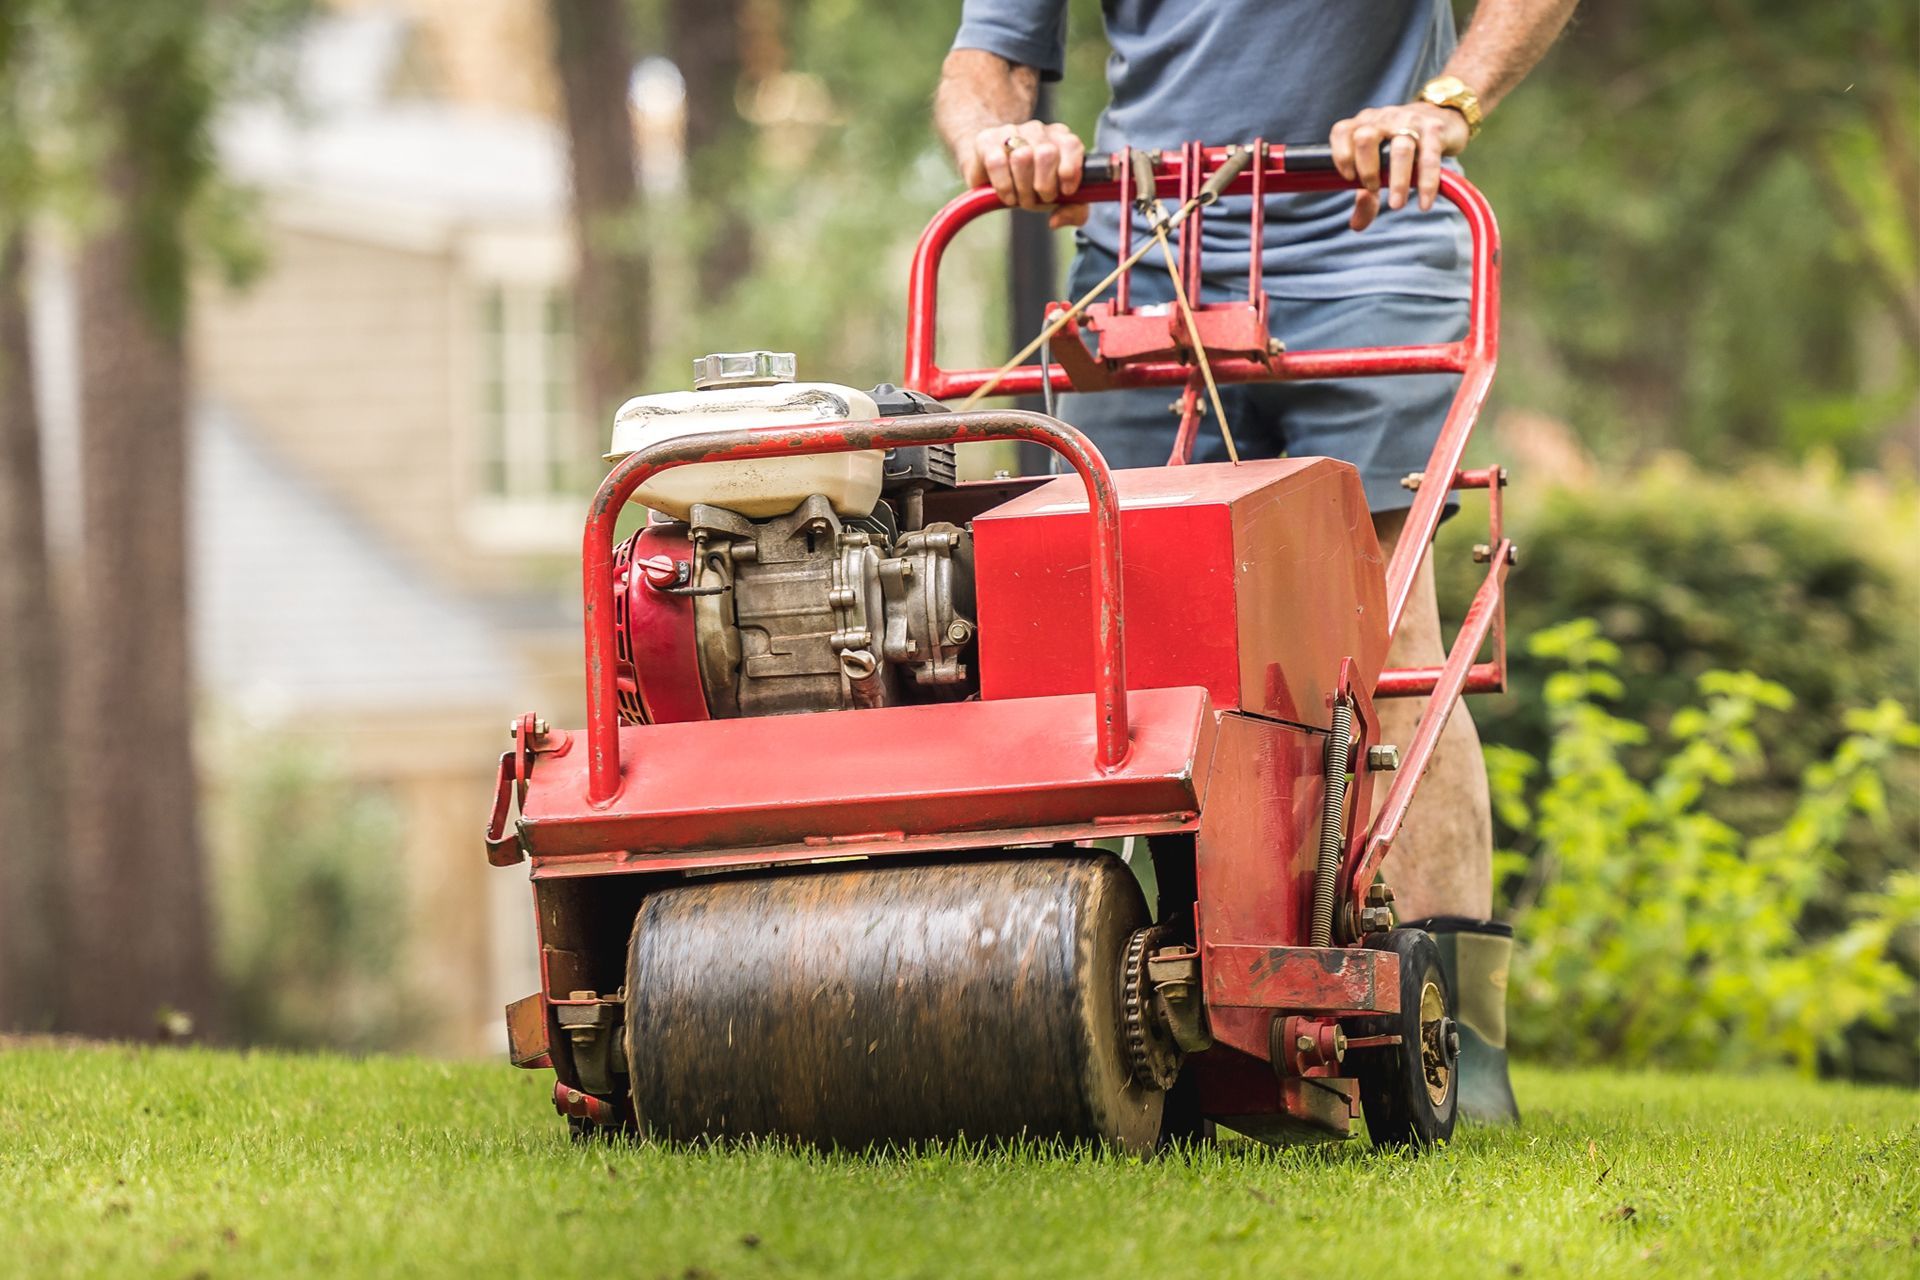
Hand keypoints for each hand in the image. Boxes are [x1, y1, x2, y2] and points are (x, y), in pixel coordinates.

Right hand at [962, 120, 1089, 229]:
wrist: (992, 169)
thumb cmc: (1032, 184)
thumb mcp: (1059, 199)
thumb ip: (1073, 211)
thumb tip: (1056, 220)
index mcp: (1061, 139)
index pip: (1071, 145)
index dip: (1070, 171)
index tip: (1066, 191)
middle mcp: (1038, 130)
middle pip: (1047, 154)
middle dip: (1043, 187)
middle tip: (1038, 198)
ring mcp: (1011, 131)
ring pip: (1023, 157)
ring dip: (1022, 188)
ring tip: (1020, 197)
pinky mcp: (987, 139)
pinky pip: (997, 162)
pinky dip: (1004, 186)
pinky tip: (1007, 195)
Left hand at [1328, 102, 1471, 230]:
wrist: (1441, 117)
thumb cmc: (1400, 147)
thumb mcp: (1380, 167)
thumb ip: (1366, 195)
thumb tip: (1356, 226)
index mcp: (1363, 124)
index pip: (1342, 131)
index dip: (1341, 155)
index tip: (1348, 179)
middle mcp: (1383, 119)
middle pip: (1366, 138)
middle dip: (1367, 169)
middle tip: (1373, 189)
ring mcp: (1409, 120)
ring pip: (1400, 149)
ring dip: (1397, 181)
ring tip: (1397, 205)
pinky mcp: (1434, 129)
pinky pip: (1429, 158)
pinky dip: (1426, 183)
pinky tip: (1424, 204)